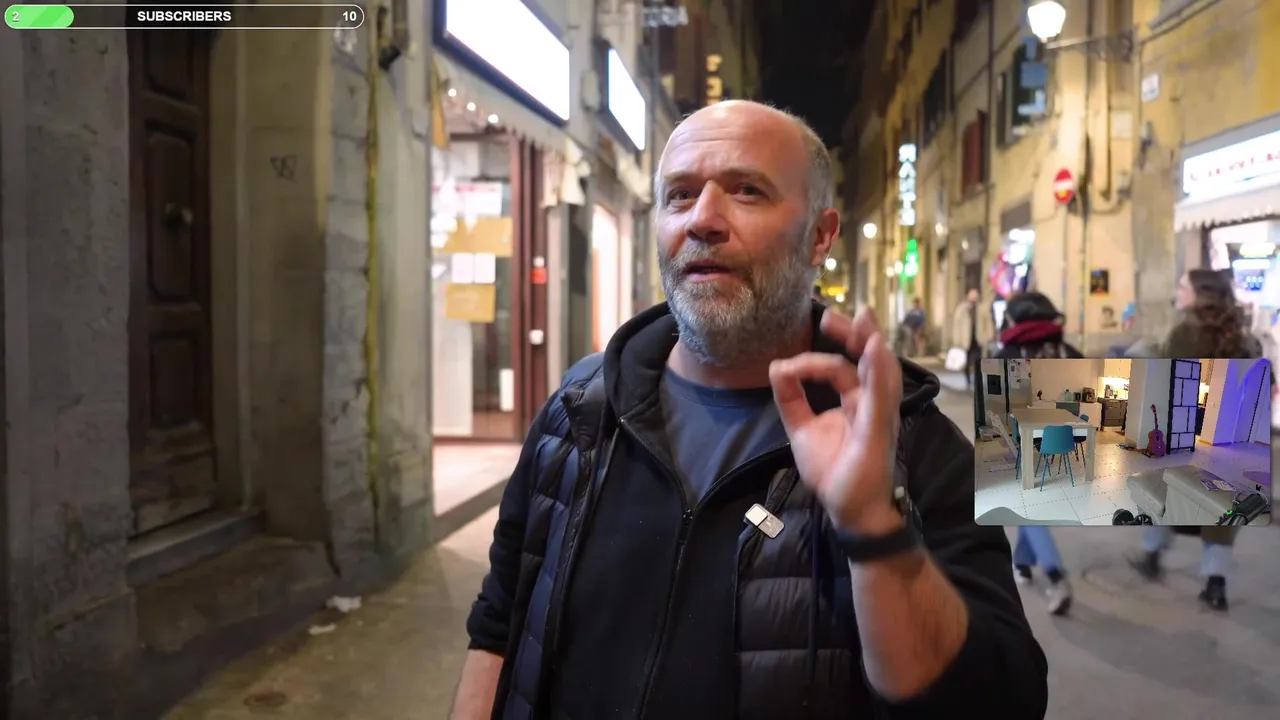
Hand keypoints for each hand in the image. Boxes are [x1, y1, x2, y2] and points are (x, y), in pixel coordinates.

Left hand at [769, 308, 903, 533]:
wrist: (848, 509)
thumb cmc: (834, 470)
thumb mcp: (802, 429)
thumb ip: (791, 399)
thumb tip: (776, 367)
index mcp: (856, 401)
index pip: (842, 367)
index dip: (822, 355)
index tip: (792, 361)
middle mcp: (872, 403)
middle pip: (868, 359)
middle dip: (853, 333)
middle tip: (830, 317)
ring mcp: (879, 414)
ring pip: (881, 370)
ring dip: (870, 343)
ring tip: (862, 319)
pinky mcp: (879, 428)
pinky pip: (881, 395)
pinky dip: (877, 371)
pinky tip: (873, 350)